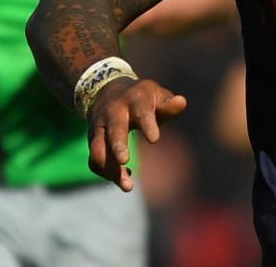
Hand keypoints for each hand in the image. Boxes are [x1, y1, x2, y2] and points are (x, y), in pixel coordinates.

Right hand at [87, 76, 186, 191]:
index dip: (147, 124)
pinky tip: (123, 178)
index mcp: (134, 99)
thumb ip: (168, 104)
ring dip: (110, 168)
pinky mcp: (92, 139)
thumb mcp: (156, 95)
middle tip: (124, 161)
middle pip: (114, 129)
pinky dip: (106, 172)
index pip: (141, 111)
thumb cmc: (141, 98)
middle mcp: (114, 112)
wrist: (106, 90)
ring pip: (99, 149)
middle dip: (117, 145)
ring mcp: (100, 126)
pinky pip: (94, 160)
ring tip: (128, 186)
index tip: (154, 140)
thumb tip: (182, 102)